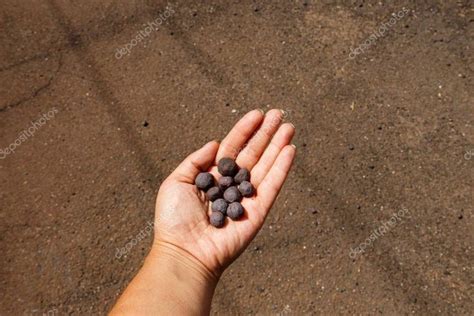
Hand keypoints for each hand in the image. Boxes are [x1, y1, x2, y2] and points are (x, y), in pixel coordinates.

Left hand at [152, 109, 295, 278]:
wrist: (186, 251)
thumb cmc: (174, 219)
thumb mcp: (176, 181)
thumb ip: (196, 160)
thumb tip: (216, 144)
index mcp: (212, 177)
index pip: (232, 147)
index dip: (245, 130)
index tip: (257, 113)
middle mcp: (231, 184)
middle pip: (253, 153)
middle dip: (266, 133)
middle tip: (279, 114)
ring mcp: (247, 197)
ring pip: (266, 165)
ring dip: (278, 145)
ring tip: (289, 127)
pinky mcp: (259, 211)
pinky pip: (273, 185)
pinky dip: (282, 168)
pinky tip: (289, 150)